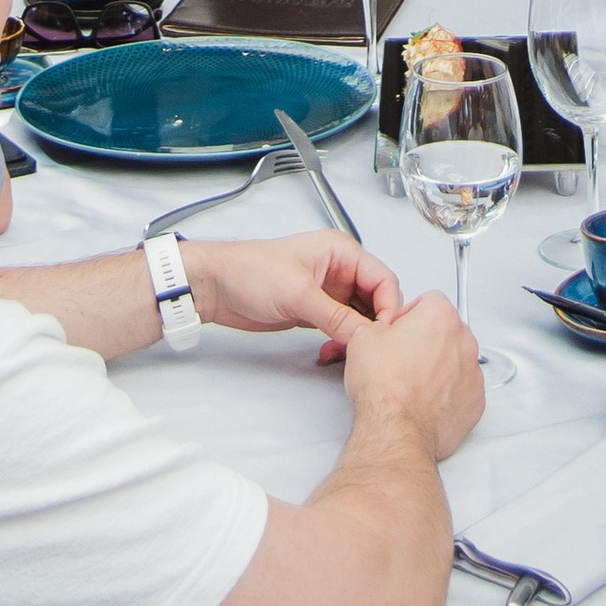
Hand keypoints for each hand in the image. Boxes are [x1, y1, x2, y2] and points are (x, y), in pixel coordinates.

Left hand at [189, 229, 401, 356]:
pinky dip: (342, 342)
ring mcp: (328, 292)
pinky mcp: (315, 311)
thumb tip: (365, 335)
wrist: (217, 288)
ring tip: (349, 353)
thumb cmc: (249, 271)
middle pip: (375, 300)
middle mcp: (339, 270)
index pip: (383, 279)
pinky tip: (334, 352)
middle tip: (369, 348)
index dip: (389, 307)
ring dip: (357, 337)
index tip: (386, 334)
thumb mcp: (298, 293)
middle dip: (374, 325)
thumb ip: (335, 316)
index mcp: (341, 252)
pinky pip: (342, 328)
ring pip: (360, 318)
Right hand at [339, 288, 483, 458]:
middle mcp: (463, 340)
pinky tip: (426, 401)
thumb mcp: (363, 338)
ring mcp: (473, 372)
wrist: (396, 429)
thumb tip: (380, 333)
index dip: (409, 316)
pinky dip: (449, 393)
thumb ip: (380, 326)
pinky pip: (463, 388)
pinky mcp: (476, 401)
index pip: (428, 301)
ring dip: (440, 366)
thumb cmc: (385, 388)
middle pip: (446, 330)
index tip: (399, 331)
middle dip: (427, 340)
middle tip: (403, 358)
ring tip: (413, 383)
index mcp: (440, 316)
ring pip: (457, 359)